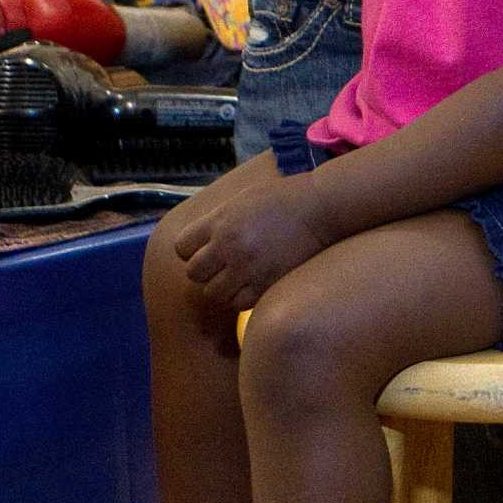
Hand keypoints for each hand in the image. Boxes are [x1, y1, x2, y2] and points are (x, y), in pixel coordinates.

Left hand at [173, 170, 332, 311]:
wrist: (321, 208)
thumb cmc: (283, 199)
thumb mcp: (242, 200)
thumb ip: (218, 220)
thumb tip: (198, 240)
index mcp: (220, 221)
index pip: (181, 247)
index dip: (191, 250)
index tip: (206, 250)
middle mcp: (229, 245)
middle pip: (193, 273)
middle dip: (206, 271)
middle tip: (223, 266)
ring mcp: (247, 267)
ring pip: (213, 293)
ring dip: (223, 287)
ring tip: (239, 277)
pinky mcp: (266, 284)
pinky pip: (238, 303)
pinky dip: (242, 298)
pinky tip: (253, 284)